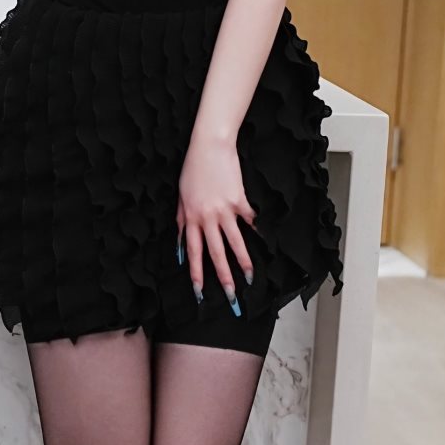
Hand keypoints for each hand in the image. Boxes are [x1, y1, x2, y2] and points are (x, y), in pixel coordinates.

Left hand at [176, 132, 255, 302]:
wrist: (209, 147)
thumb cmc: (192, 169)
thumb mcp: (181, 196)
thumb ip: (182, 221)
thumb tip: (181, 244)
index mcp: (191, 218)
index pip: (194, 252)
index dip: (196, 274)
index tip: (199, 292)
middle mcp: (207, 218)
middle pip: (216, 253)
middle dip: (223, 278)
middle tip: (230, 297)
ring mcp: (224, 210)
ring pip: (235, 242)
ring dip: (242, 262)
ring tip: (249, 278)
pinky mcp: (239, 200)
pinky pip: (249, 220)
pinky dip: (256, 230)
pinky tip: (263, 242)